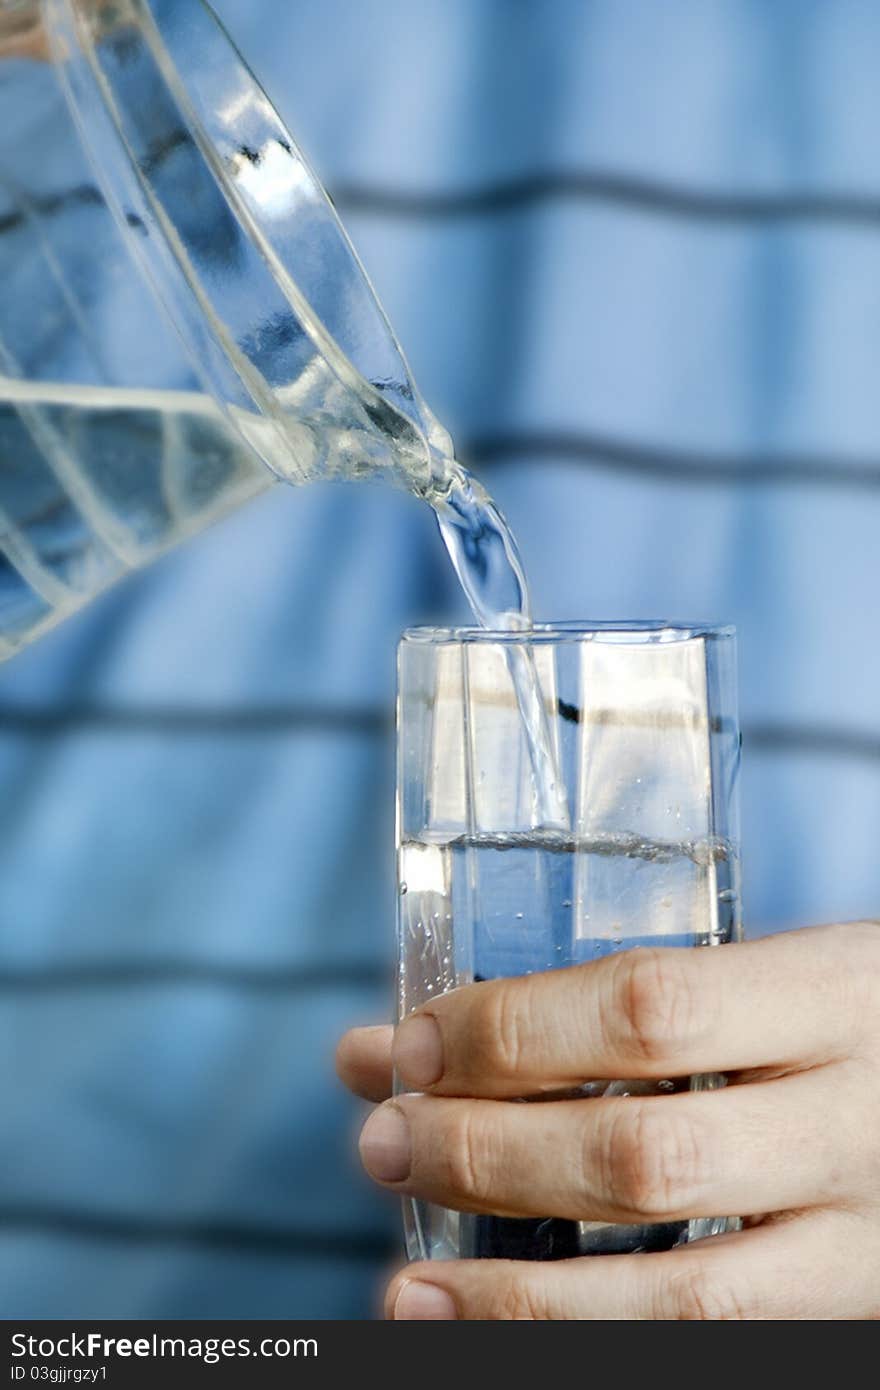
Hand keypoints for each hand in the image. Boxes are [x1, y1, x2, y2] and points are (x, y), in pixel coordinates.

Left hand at [337, 923, 879, 1318]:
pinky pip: (709, 1346)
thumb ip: (605, 1004)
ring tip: (408, 1287)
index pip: (650, 1008)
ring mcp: (863, 1241)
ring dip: (519, 1296)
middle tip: (386, 1142)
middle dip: (488, 1154)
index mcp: (834, 994)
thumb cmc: (849, 1023)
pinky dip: (590, 1347)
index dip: (513, 1032)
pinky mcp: (848, 1317)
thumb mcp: (772, 974)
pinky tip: (495, 1335)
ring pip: (682, 1294)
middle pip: (645, 1157)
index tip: (414, 1046)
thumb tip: (386, 1049)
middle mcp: (853, 1123)